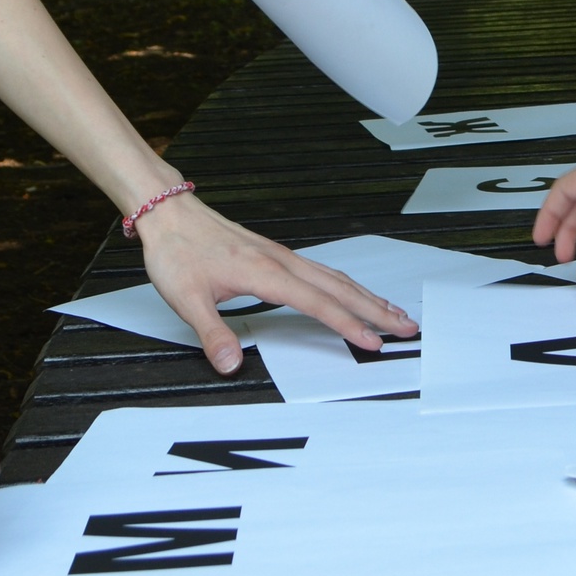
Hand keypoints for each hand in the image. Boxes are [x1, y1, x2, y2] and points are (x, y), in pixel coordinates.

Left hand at [130, 193, 413, 372]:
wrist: (169, 212)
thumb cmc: (177, 250)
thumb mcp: (186, 298)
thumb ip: (212, 333)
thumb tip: (231, 364)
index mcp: (266, 273)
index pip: (318, 304)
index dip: (348, 325)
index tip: (374, 342)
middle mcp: (281, 262)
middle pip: (341, 288)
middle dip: (376, 309)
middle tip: (407, 327)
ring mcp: (281, 256)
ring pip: (335, 278)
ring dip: (367, 296)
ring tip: (392, 312)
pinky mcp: (276, 255)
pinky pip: (322, 271)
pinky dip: (346, 285)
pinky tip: (350, 292)